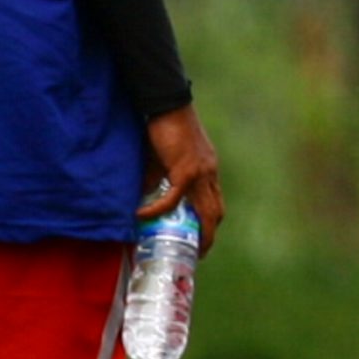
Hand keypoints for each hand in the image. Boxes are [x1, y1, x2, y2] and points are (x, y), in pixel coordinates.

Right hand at [141, 104, 223, 250]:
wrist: (166, 104)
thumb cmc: (164, 128)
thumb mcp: (162, 160)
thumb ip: (156, 180)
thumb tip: (142, 201)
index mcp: (208, 170)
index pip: (216, 202)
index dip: (211, 223)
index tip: (202, 240)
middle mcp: (209, 173)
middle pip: (216, 212)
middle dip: (209, 235)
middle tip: (198, 253)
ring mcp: (200, 172)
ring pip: (204, 210)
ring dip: (197, 232)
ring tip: (186, 248)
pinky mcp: (184, 169)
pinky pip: (173, 198)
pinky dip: (159, 210)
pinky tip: (143, 217)